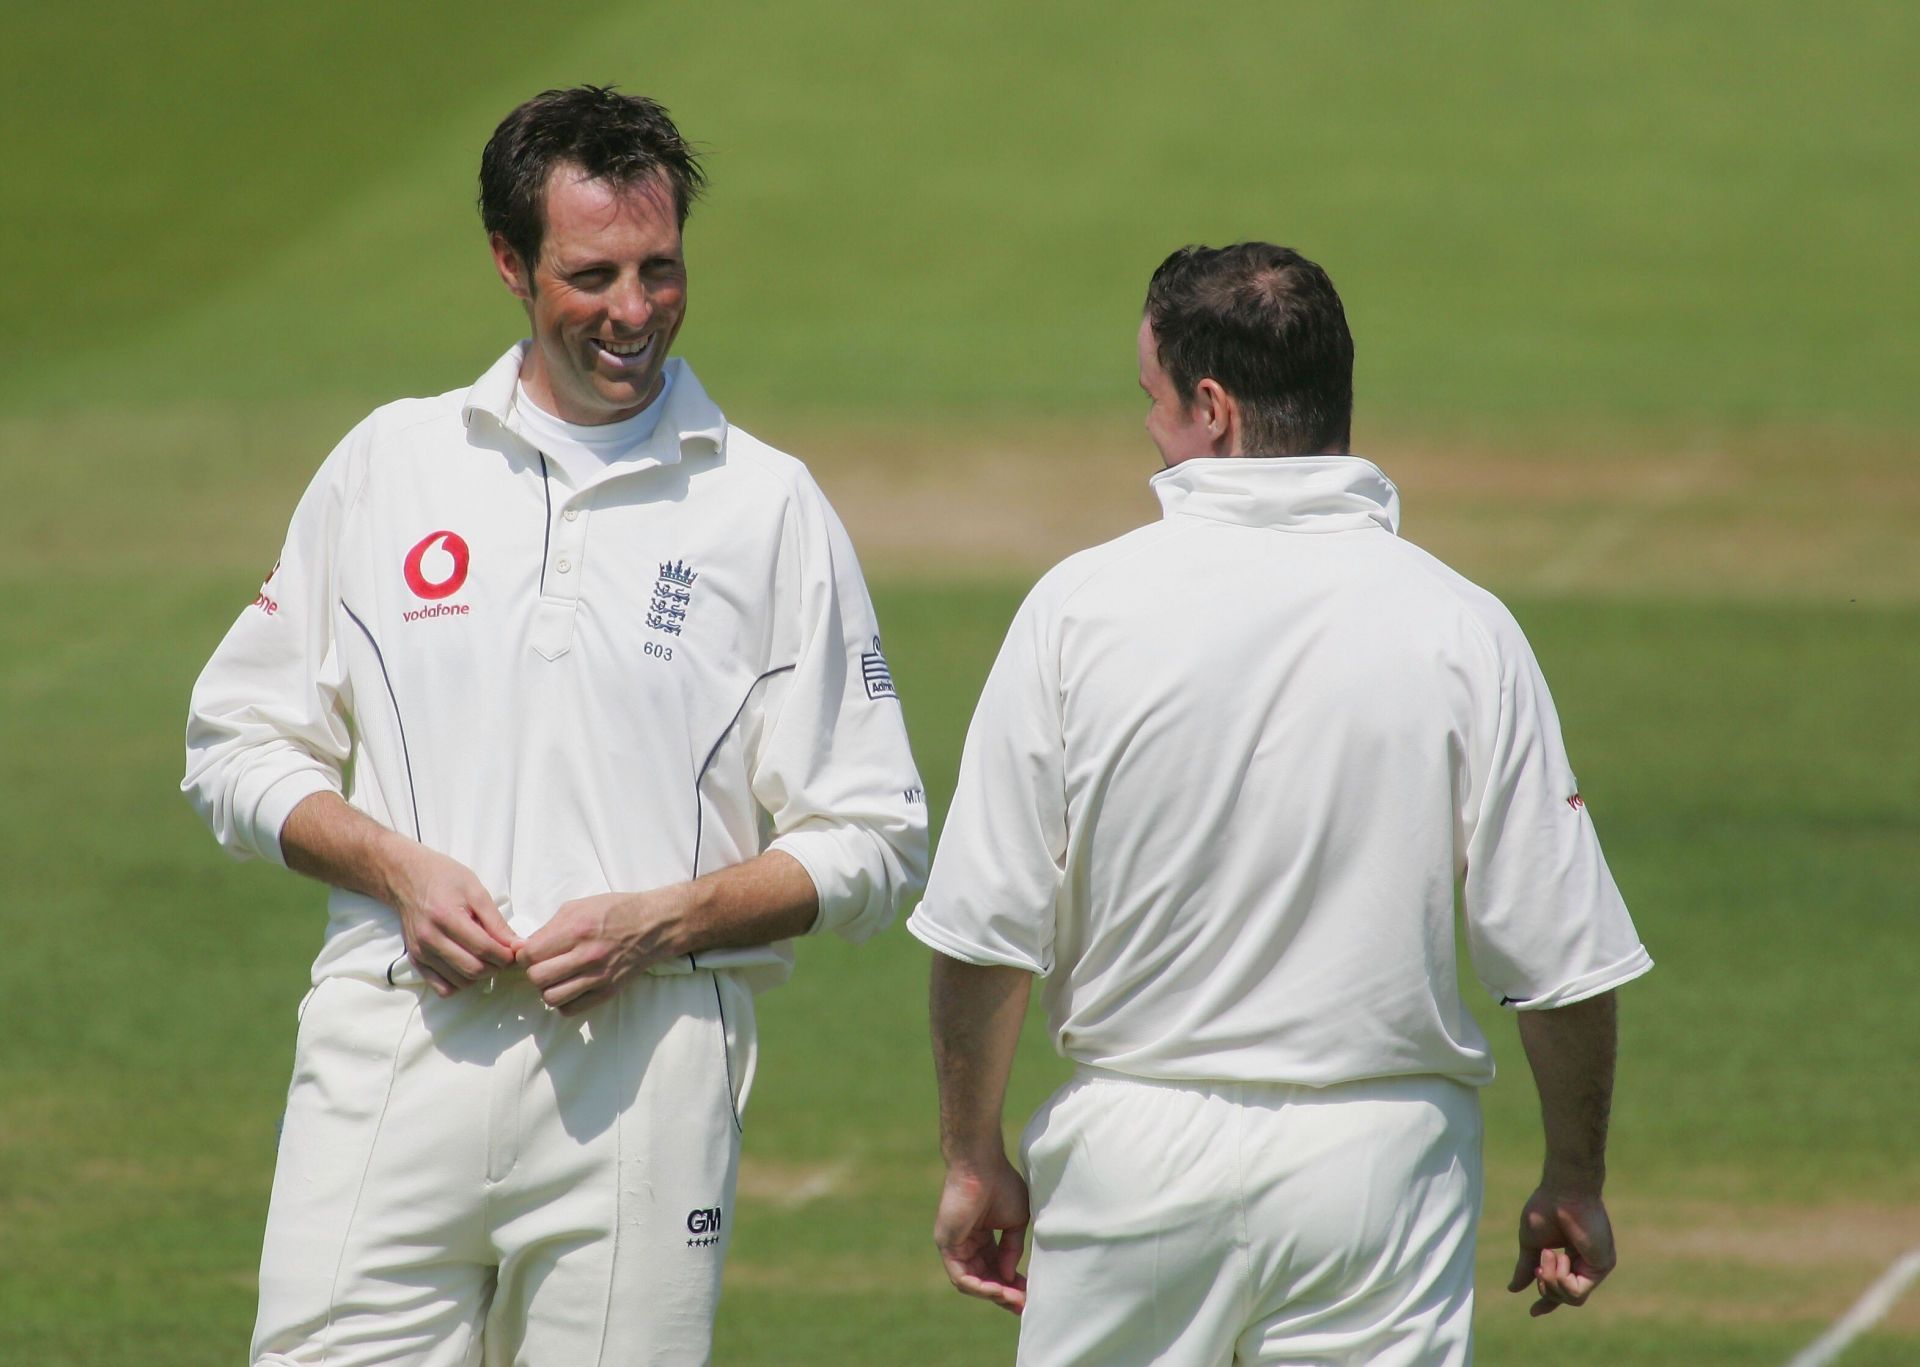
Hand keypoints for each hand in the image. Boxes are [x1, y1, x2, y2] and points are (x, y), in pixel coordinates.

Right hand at [383, 842, 519, 996]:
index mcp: (446, 917)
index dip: (506, 955)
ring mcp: (420, 952)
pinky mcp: (415, 961)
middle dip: (496, 967)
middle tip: (504, 956)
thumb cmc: (443, 878)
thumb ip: (496, 921)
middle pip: (473, 969)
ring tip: (486, 959)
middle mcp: (430, 939)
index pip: (483, 948)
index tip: (515, 951)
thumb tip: (516, 945)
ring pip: (460, 982)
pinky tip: (466, 967)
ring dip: (480, 976)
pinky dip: (459, 983)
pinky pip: (442, 988)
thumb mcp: (475, 890)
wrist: (406, 878)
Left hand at [519, 889, 690, 1014]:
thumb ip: (548, 928)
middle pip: (538, 978)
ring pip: (551, 998)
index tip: (530, 953)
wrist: (653, 926)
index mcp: (578, 929)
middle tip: (543, 965)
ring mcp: (599, 977)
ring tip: (556, 979)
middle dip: (534, 972)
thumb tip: (522, 948)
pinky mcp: (608, 992)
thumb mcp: (578, 907)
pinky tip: (570, 988)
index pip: (531, 954)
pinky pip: (570, 1010)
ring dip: (548, 989)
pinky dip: (564, 1002)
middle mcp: (588, 955)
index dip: (524, 955)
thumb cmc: (614, 911)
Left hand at [934, 1153, 1029, 1313]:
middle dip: (1005, 1294)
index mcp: (982, 1238)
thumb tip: (1009, 1277)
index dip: (1014, 1284)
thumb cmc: (1001, 1184)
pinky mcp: (946, 1245)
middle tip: (1024, 1305)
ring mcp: (954, 1246)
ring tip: (1014, 1299)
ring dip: (994, 1294)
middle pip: (984, 1279)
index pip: (997, 1269)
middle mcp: (966, 1244)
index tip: (1031, 1296)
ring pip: (972, 1282)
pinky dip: (980, 1286)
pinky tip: (998, 1290)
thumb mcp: (1015, 1223)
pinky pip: (960, 1276)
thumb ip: (1012, 1250)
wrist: (982, 1164)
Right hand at [1508, 1185, 1615, 1316]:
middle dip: (1545, 1287)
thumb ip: (1527, 1267)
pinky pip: (1577, 1291)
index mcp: (1571, 1257)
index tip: (1533, 1312)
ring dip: (1551, 1280)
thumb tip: (1513, 1289)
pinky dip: (1561, 1279)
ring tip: (1549, 1254)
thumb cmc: (1546, 1208)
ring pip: (1571, 1298)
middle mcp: (1586, 1263)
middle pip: (1565, 1297)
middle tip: (1539, 1266)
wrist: (1562, 1191)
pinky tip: (1560, 1257)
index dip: (1547, 1300)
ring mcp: (1595, 1265)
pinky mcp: (1602, 1266)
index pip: (1561, 1287)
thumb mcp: (1531, 1243)